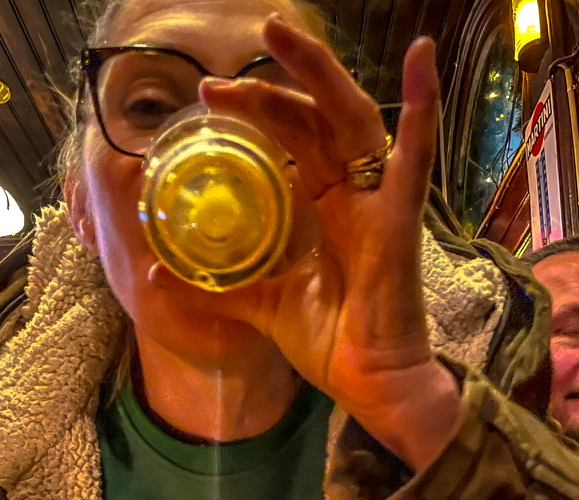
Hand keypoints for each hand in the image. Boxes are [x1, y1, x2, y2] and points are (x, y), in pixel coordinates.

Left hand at [149, 19, 463, 470]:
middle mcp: (353, 197)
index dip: (254, 116)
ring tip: (278, 33)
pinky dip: (422, 106)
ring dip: (318, 75)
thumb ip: (219, 286)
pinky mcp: (401, 220)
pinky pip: (415, 156)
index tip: (207, 102)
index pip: (290, 144)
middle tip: (217, 74)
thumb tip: (157, 272)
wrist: (371, 385)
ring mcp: (380, 203)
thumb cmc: (332, 345)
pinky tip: (420, 57)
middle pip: (313, 122)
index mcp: (325, 211)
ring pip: (351, 120)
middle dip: (269, 88)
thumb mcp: (262, 306)